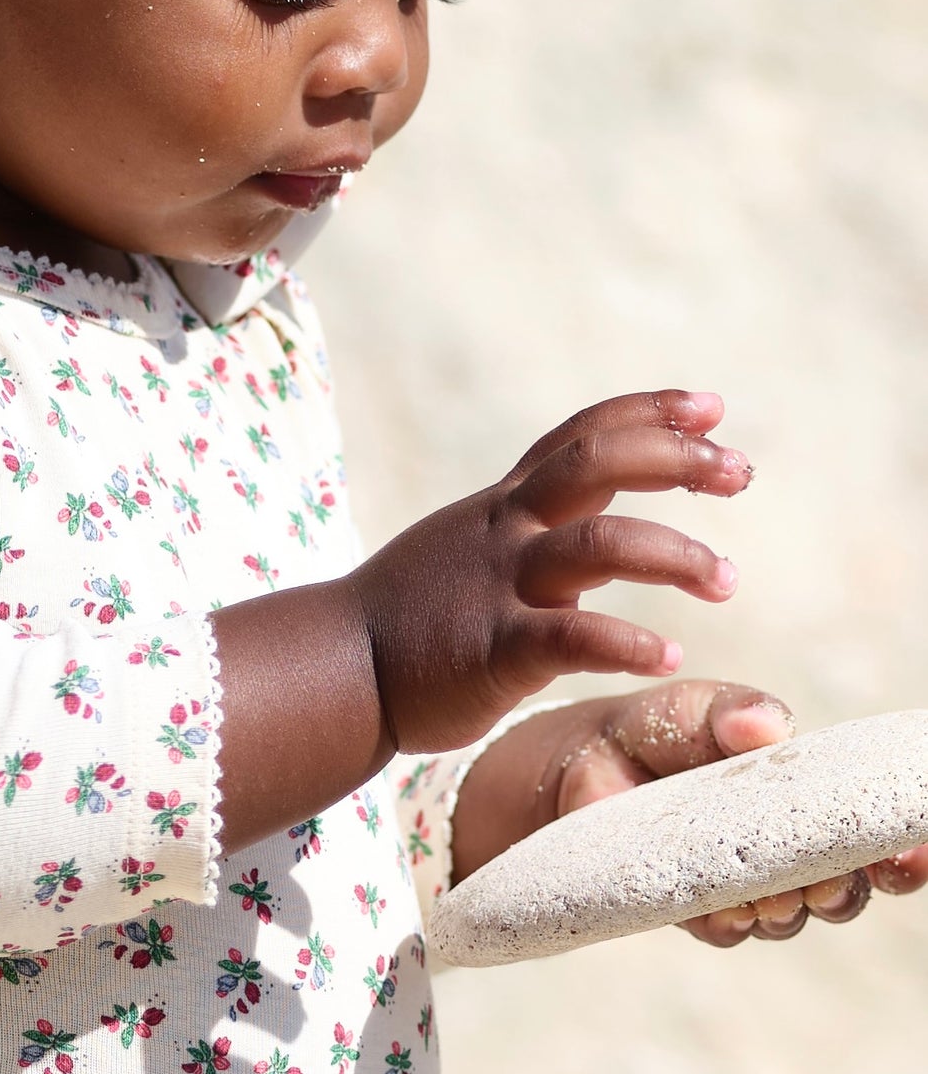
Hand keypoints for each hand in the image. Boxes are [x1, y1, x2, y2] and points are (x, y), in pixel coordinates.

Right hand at [347, 390, 749, 756]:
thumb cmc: (411, 615)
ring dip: (674, 553)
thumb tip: (589, 505)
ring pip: (598, 543)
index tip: (712, 407)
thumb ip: (527, 520)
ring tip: (727, 580)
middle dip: (675, 457)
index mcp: (505, 503)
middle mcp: (506, 528)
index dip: (649, 412)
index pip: (583, 434)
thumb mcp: (470, 542)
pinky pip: (570, 637)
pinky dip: (624, 642)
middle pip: (596, 463)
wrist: (335, 666)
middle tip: (739, 471)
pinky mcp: (493, 650)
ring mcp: (498, 585)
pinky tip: (668, 656)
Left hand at [550, 681, 927, 943]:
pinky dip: (730, 919)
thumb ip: (728, 715)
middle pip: (842, 886)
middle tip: (827, 882)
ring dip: (788, 908)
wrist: (571, 764)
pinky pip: (727, 927)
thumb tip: (769, 724)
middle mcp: (783, 847)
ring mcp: (742, 882)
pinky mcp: (695, 907)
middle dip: (843, 888)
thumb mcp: (685, 709)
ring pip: (788, 914)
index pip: (869, 831)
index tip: (914, 852)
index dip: (903, 850)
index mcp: (799, 794)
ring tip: (775, 893)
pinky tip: (723, 907)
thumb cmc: (647, 729)